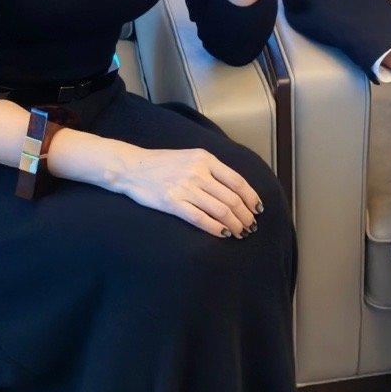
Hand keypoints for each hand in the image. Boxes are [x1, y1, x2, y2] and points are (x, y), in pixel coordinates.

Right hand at [109, 143, 260, 238]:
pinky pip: (200, 218)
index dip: (251, 197)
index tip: (258, 209)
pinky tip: (223, 234)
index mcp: (205, 159)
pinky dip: (216, 228)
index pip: (237, 181)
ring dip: (235, 224)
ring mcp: (185, 187)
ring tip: (240, 232)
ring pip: (220, 210)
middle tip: (250, 226)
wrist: (132, 167)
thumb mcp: (191, 157)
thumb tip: (236, 189)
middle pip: (231, 198)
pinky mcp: (172, 202)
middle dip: (245, 215)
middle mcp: (198, 172)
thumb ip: (212, 169)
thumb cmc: (163, 164)